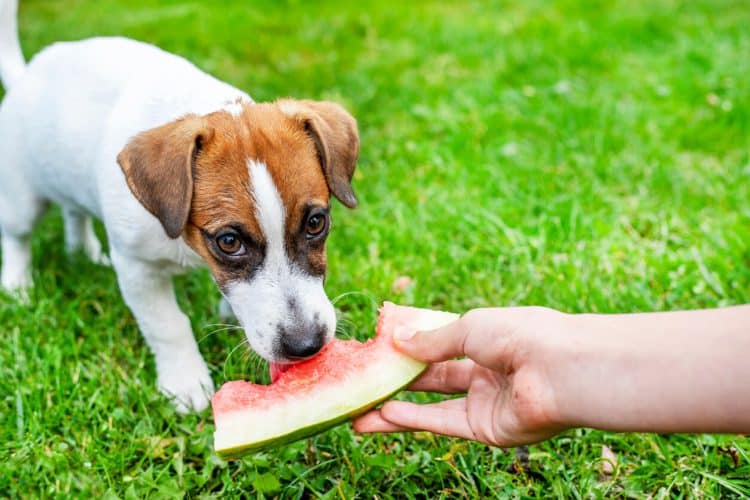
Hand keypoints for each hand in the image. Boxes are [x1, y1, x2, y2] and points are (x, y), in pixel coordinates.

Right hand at [353, 306, 573, 446]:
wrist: (561, 369)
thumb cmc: (521, 335)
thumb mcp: (468, 327)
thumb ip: (431, 340)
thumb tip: (396, 340)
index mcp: (486, 340)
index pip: (441, 345)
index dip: (410, 348)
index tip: (379, 349)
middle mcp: (485, 372)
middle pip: (432, 379)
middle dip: (397, 381)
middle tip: (363, 382)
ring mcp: (486, 402)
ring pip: (432, 406)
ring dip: (395, 409)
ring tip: (360, 412)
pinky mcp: (487, 428)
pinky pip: (443, 423)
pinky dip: (413, 420)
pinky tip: (384, 415)